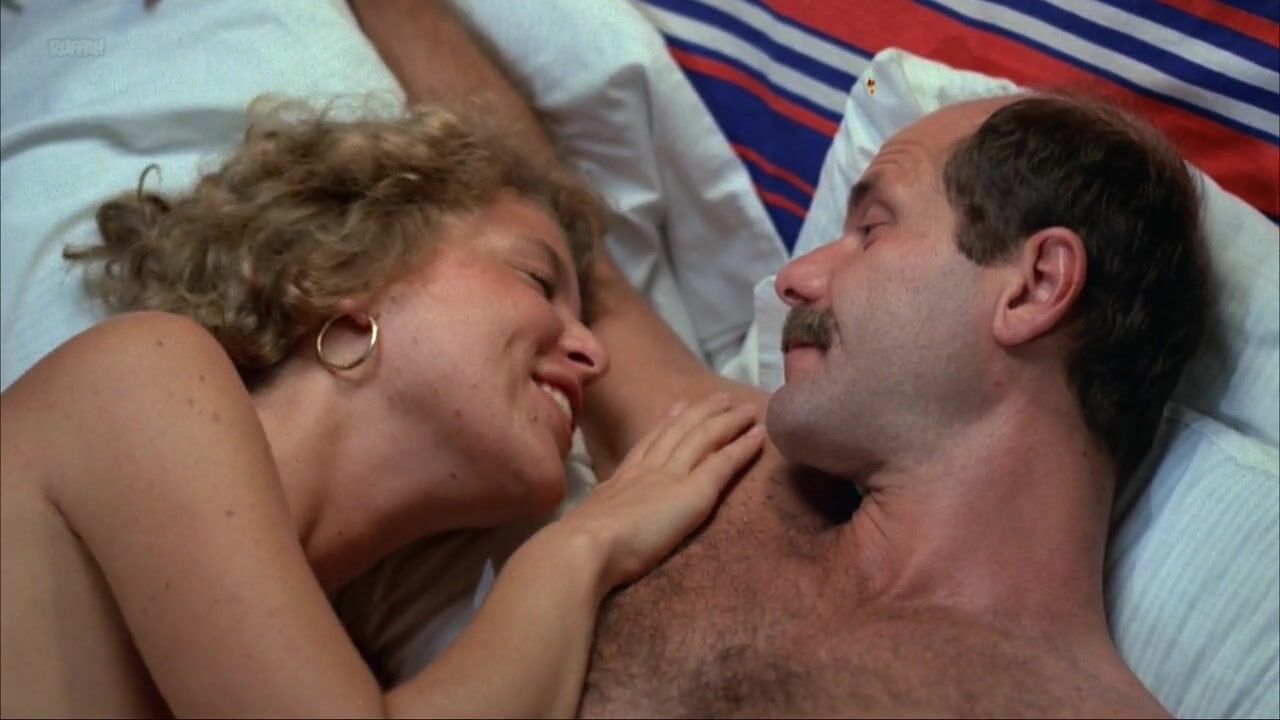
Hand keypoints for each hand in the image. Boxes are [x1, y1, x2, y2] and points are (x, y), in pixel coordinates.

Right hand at [554, 392, 764, 592]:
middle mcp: (646, 470)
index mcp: (620, 480)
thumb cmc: (582, 546)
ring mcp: (672, 475)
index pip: (647, 445)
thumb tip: (588, 524)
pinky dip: (742, 446)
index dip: (663, 425)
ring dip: (724, 420)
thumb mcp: (587, 523)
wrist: (587, 546)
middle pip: (678, 432)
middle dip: (698, 412)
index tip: (676, 407)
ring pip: (703, 437)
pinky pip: (723, 461)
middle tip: (717, 396)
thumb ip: (596, 519)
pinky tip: (758, 435)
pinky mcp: (695, 490)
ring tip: (742, 408)